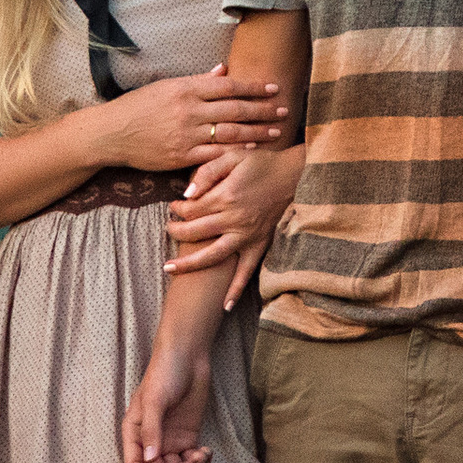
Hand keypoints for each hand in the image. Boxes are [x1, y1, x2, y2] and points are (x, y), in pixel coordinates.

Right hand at [93, 67, 283, 174]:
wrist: (112, 133)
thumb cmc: (138, 106)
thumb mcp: (166, 86)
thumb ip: (197, 80)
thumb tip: (224, 69)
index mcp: (186, 88)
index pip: (228, 86)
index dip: (253, 87)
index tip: (272, 88)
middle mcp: (189, 110)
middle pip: (235, 109)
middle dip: (263, 110)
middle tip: (284, 110)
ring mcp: (186, 134)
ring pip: (230, 133)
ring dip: (257, 132)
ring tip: (275, 131)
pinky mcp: (182, 156)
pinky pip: (215, 154)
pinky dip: (235, 151)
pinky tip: (251, 150)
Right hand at [121, 341, 213, 462]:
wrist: (188, 356)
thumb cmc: (164, 373)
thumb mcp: (154, 400)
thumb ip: (152, 430)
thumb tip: (150, 459)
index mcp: (135, 432)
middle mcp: (151, 439)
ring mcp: (170, 439)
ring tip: (199, 459)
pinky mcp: (188, 436)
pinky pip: (191, 458)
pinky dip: (199, 461)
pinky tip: (206, 453)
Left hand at [164, 144, 301, 306]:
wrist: (294, 175)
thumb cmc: (261, 163)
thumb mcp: (233, 156)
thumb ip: (208, 172)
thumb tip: (186, 194)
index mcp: (226, 196)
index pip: (191, 209)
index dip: (178, 209)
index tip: (173, 207)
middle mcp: (234, 219)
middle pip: (196, 232)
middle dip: (176, 232)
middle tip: (168, 230)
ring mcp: (247, 235)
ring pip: (213, 256)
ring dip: (189, 264)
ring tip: (169, 270)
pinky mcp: (259, 244)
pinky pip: (246, 271)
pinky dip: (236, 289)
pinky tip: (225, 306)